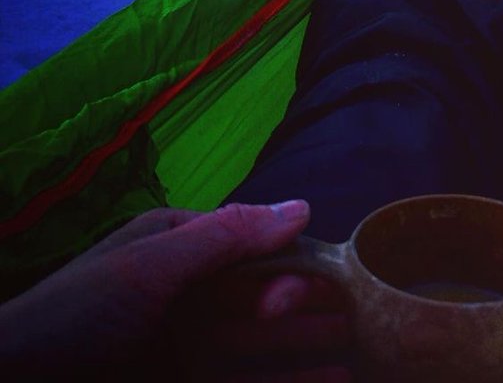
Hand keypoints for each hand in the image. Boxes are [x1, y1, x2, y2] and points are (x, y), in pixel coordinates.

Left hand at [0, 200, 351, 380]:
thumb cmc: (74, 316)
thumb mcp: (152, 264)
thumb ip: (226, 237)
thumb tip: (303, 207)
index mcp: (179, 248)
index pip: (254, 246)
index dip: (292, 263)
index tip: (320, 284)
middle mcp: (190, 295)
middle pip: (264, 296)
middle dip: (309, 304)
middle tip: (355, 317)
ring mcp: (187, 347)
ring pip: (262, 346)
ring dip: (307, 346)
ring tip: (358, 350)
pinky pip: (247, 382)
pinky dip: (287, 382)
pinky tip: (329, 380)